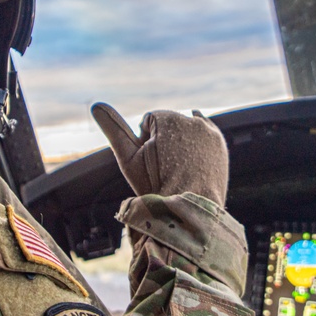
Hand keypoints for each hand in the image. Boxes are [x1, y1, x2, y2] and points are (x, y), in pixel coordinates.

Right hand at [91, 103, 228, 206]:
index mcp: (168, 118)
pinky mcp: (219, 142)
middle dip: (162, 140)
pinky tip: (191, 154)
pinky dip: (196, 141)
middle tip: (165, 167)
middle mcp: (191, 119)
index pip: (148, 121)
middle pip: (167, 124)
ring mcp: (208, 130)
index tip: (150, 161)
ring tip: (178, 167)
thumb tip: (95, 105)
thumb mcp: (128, 157)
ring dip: (179, 141)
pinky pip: (204, 133)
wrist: (188, 210)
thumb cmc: (154, 185)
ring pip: (184, 129)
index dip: (144, 142)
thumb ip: (113, 128)